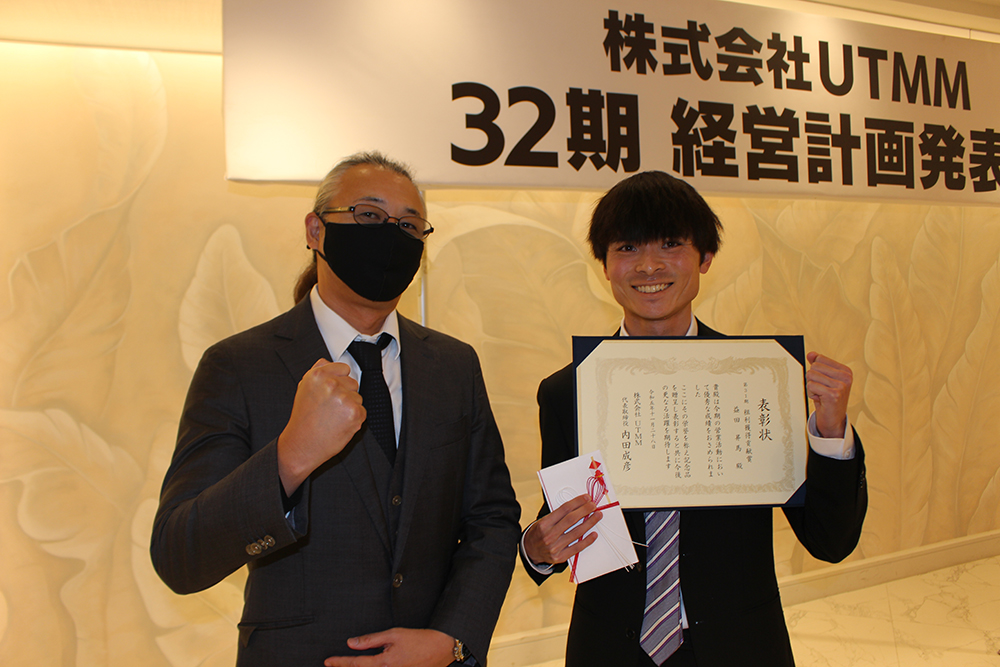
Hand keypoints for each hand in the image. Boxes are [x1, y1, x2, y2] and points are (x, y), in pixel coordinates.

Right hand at [277, 358, 365, 494]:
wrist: (301, 445)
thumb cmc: (303, 418)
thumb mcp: (304, 388)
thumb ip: (317, 371)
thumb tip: (329, 361)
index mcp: (318, 374)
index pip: (344, 368)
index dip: (338, 382)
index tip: (329, 393)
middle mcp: (331, 384)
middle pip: (353, 383)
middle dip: (344, 395)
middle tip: (328, 409)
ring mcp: (344, 398)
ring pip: (358, 397)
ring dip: (349, 407)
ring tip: (332, 418)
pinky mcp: (354, 412)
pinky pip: (362, 411)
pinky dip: (354, 420)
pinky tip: (339, 426)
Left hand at [324, 628, 453, 666]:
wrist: (440, 648)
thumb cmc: (419, 639)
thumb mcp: (393, 634)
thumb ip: (371, 640)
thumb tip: (351, 643)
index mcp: (384, 663)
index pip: (356, 664)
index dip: (340, 663)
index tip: (328, 662)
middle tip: (333, 665)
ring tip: (348, 665)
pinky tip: (369, 666)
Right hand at [523, 493, 601, 564]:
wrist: (530, 551)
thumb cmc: (539, 533)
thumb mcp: (543, 521)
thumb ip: (558, 515)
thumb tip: (577, 505)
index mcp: (544, 524)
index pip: (564, 509)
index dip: (577, 502)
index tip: (586, 498)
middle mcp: (549, 535)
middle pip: (571, 519)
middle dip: (585, 510)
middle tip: (593, 505)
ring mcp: (555, 547)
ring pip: (576, 533)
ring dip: (590, 523)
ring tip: (597, 516)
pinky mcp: (560, 557)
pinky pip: (577, 548)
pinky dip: (587, 541)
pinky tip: (594, 534)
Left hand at [806, 351, 852, 438]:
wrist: (833, 420)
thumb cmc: (828, 399)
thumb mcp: (824, 379)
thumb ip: (819, 365)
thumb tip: (811, 354)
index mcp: (845, 371)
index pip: (819, 359)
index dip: (816, 371)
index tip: (824, 382)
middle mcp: (846, 377)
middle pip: (814, 367)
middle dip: (813, 379)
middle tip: (821, 390)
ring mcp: (841, 386)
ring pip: (811, 375)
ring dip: (811, 387)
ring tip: (821, 395)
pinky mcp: (833, 394)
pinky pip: (811, 386)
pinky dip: (811, 393)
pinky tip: (820, 400)